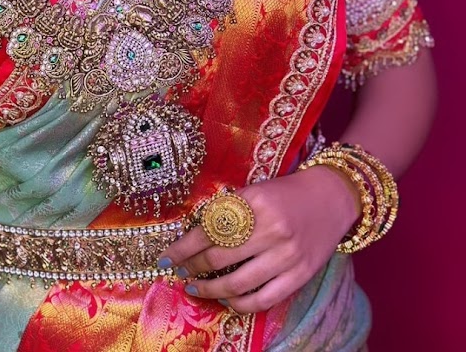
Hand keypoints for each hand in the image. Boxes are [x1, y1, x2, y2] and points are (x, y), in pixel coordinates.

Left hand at [159, 167, 359, 314]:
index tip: (165, 257)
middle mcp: (270, 229)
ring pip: (237, 283)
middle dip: (192, 268)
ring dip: (209, 289)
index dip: (182, 248)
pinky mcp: (300, 276)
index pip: (208, 230)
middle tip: (179, 271)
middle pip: (218, 257)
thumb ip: (228, 212)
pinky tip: (225, 298)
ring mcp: (287, 255)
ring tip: (195, 287)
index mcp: (253, 202)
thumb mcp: (253, 192)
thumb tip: (192, 238)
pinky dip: (239, 304)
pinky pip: (263, 300)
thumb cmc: (284, 192)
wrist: (330, 197)